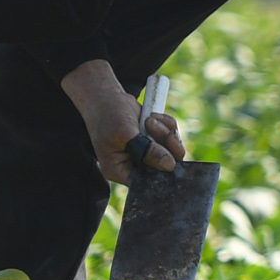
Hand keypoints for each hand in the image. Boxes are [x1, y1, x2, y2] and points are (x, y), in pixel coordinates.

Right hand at [61, 60, 183, 186]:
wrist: (107, 97)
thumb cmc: (108, 116)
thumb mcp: (125, 134)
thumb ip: (147, 151)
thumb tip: (170, 166)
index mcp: (120, 171)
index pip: (146, 182)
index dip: (161, 173)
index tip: (168, 157)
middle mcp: (134, 165)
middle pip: (165, 168)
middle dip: (166, 145)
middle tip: (153, 127)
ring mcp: (146, 153)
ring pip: (172, 152)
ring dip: (166, 133)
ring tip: (150, 120)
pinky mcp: (154, 140)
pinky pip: (172, 138)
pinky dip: (167, 125)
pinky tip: (153, 116)